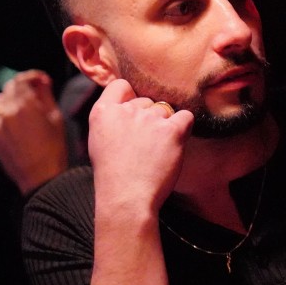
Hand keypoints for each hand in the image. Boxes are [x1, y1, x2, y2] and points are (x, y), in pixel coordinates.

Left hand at [0, 70, 68, 194]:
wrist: (41, 177)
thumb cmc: (53, 149)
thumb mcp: (56, 118)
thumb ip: (46, 95)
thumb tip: (42, 81)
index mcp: (24, 105)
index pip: (21, 80)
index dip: (31, 77)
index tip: (39, 81)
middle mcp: (6, 112)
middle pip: (9, 89)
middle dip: (21, 89)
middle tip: (34, 95)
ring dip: (11, 102)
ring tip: (24, 112)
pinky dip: (2, 116)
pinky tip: (15, 125)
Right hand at [87, 79, 194, 215]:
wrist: (127, 198)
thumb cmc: (113, 176)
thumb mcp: (99, 140)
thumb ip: (112, 119)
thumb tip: (129, 106)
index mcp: (103, 112)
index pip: (121, 85)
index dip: (130, 97)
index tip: (132, 116)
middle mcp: (126, 111)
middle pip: (146, 101)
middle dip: (148, 118)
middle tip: (145, 144)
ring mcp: (150, 119)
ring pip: (165, 109)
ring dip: (165, 125)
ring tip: (157, 150)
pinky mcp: (172, 130)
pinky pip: (186, 117)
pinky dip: (184, 127)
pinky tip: (175, 143)